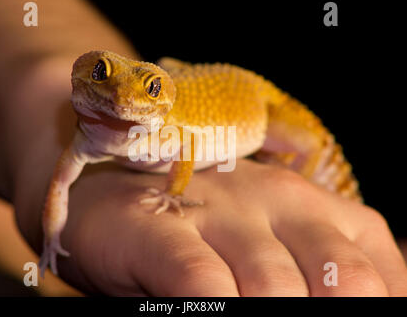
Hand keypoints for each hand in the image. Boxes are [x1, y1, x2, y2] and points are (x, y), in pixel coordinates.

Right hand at [16, 158, 406, 295]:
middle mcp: (276, 202)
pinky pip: (200, 278)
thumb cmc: (203, 229)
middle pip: (344, 280)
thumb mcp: (273, 244)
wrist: (116, 191)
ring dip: (269, 314)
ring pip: (273, 285)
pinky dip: (212, 307)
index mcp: (314, 209)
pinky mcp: (160, 227)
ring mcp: (218, 211)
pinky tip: (204, 313)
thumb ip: (316, 271)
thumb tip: (356, 297)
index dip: (379, 307)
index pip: (378, 271)